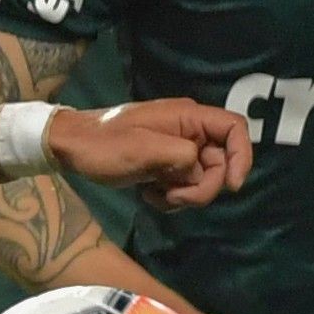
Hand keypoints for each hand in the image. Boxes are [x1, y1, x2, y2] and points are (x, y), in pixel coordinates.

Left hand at [46, 99, 252, 207]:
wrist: (71, 149)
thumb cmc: (103, 145)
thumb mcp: (143, 150)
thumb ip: (181, 157)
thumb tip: (200, 169)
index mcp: (188, 117)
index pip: (235, 129)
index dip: (242, 157)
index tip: (231, 186)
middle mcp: (188, 131)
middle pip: (221, 162)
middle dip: (202, 187)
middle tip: (174, 197)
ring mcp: (178, 149)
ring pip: (203, 179)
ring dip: (184, 195)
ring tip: (155, 194)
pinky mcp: (166, 165)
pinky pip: (185, 186)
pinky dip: (171, 197)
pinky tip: (148, 194)